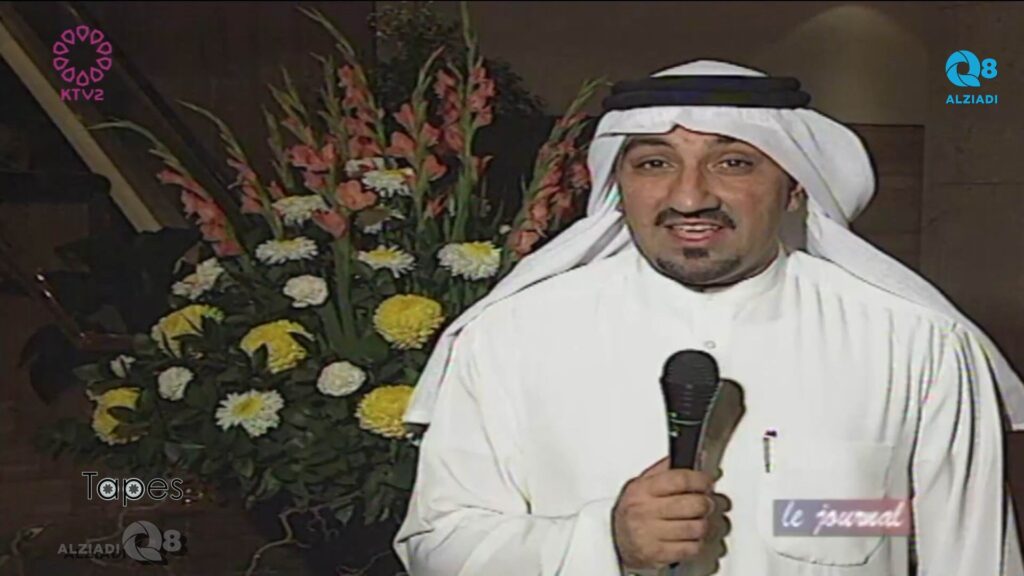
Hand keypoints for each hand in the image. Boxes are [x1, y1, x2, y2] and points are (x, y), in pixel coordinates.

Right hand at [612, 456, 714, 570]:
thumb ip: (664, 470)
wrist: (613, 540)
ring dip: (702, 524)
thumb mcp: (640, 484)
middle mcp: (645, 511)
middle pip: (694, 504)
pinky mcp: (657, 554)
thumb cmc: (631, 511)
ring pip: (696, 528)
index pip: (680, 480)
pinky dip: (696, 543)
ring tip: (697, 521)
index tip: (706, 482)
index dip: (701, 480)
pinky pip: (691, 548)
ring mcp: (651, 534)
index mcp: (642, 490)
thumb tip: (688, 458)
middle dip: (705, 503)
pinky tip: (689, 537)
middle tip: (704, 503)